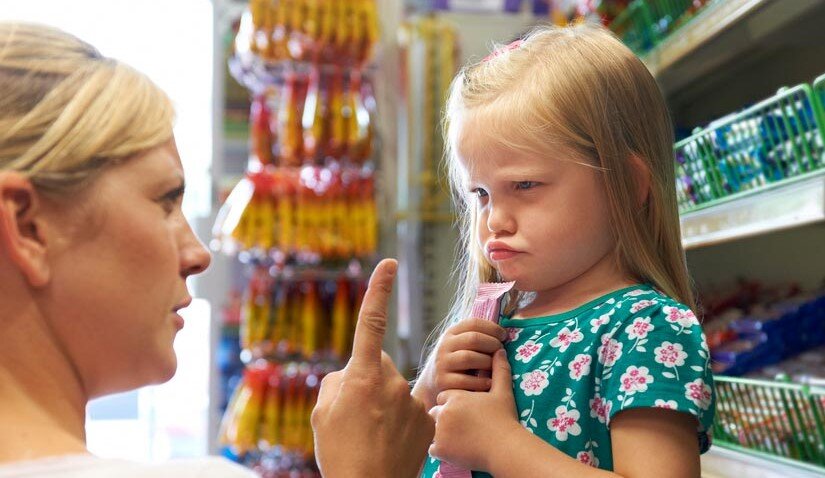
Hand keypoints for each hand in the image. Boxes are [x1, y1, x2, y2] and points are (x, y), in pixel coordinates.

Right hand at [311, 259, 434, 477]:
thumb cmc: (339, 452)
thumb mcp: (323, 412)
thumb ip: (338, 382)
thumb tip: (352, 373)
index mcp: (361, 375)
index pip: (371, 322)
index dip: (379, 290)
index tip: (389, 263)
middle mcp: (391, 381)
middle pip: (378, 365)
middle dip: (368, 380)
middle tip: (356, 414)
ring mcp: (412, 400)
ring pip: (395, 389)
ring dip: (384, 404)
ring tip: (372, 434)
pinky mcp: (428, 418)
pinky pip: (412, 408)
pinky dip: (402, 420)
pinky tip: (391, 441)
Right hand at [413, 318, 507, 410]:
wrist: (434, 383)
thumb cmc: (458, 363)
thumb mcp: (462, 345)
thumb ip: (478, 337)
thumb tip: (504, 333)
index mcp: (451, 333)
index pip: (473, 323)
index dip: (492, 328)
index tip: (504, 336)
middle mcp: (444, 346)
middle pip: (473, 338)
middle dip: (492, 344)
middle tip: (501, 351)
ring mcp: (442, 363)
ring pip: (469, 357)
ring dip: (487, 362)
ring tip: (495, 367)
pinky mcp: (442, 382)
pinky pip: (465, 380)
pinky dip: (481, 382)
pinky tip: (489, 383)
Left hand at [428, 349, 521, 472]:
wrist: (505, 447)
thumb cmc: (505, 419)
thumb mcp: (503, 392)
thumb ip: (499, 370)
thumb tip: (500, 350)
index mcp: (455, 396)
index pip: (444, 397)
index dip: (454, 404)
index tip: (465, 411)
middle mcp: (443, 411)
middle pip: (436, 413)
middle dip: (445, 418)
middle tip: (461, 427)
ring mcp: (439, 431)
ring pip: (432, 430)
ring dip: (441, 433)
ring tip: (458, 438)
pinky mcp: (440, 449)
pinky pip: (432, 448)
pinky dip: (441, 449)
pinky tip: (455, 449)